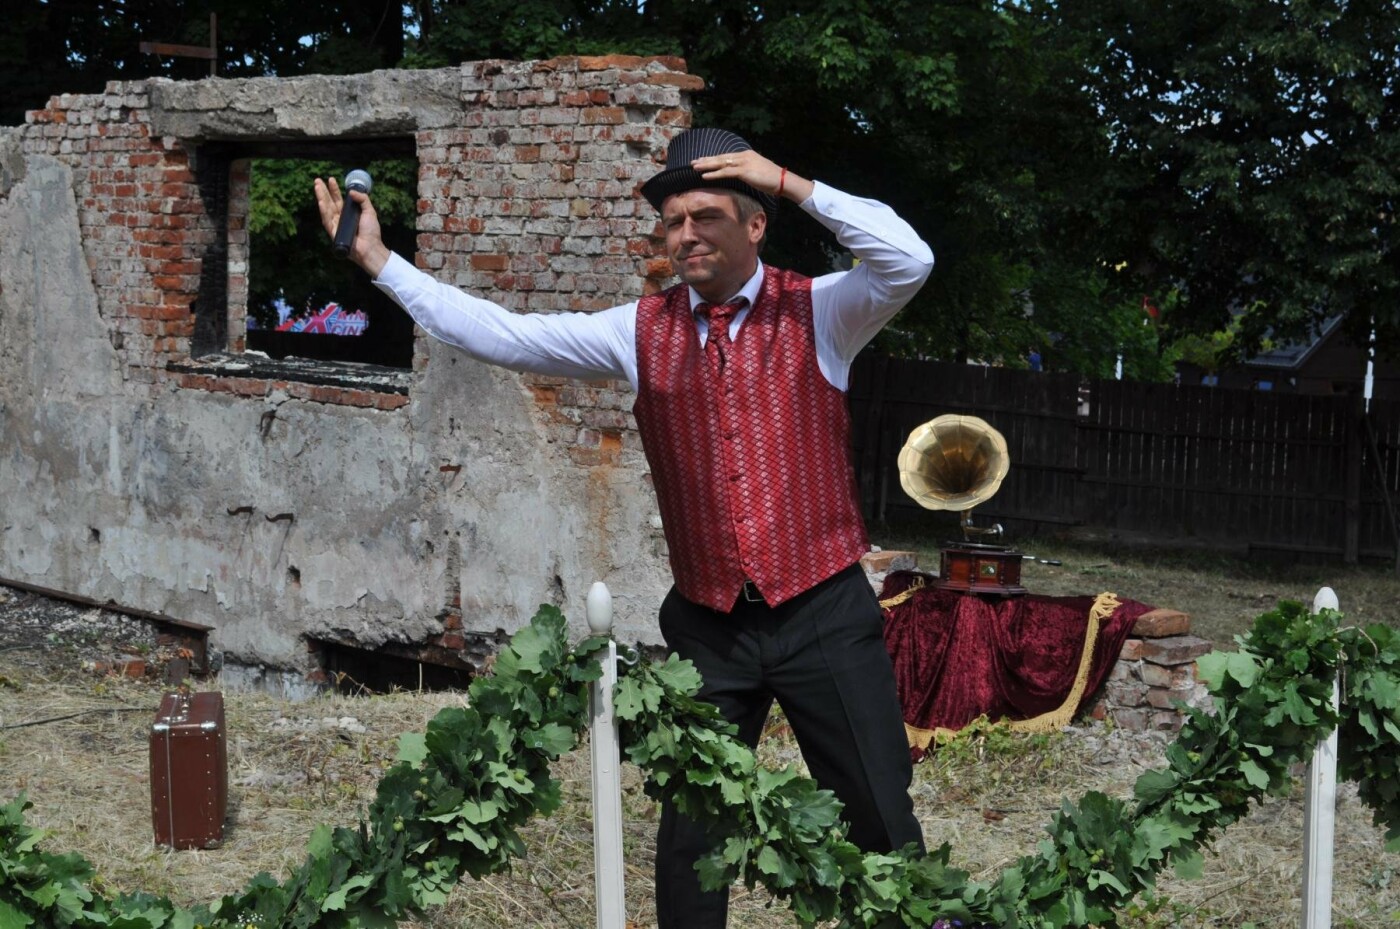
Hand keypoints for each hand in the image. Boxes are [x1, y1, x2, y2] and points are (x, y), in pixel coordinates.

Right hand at [313, 176, 390, 276]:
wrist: (371, 247)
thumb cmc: (371, 232)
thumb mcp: (370, 211)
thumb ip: (363, 199)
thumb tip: (351, 191)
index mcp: (347, 213)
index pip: (338, 199)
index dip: (334, 190)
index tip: (331, 179)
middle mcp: (340, 218)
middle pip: (329, 202)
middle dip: (323, 191)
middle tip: (317, 180)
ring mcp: (336, 225)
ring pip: (326, 209)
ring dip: (321, 197)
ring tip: (317, 187)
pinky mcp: (334, 232)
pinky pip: (327, 221)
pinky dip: (324, 211)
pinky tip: (321, 202)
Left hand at [690, 149, 813, 202]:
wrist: (782, 180)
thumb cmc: (771, 179)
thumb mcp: (757, 172)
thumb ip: (747, 170)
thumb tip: (739, 174)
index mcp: (746, 155)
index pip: (726, 156)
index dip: (713, 159)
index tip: (702, 160)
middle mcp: (743, 156)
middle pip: (721, 158)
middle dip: (706, 160)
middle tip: (693, 162)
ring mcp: (743, 162)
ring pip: (721, 163)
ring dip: (707, 165)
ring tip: (694, 167)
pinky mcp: (744, 171)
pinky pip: (725, 172)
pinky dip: (714, 174)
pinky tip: (704, 176)